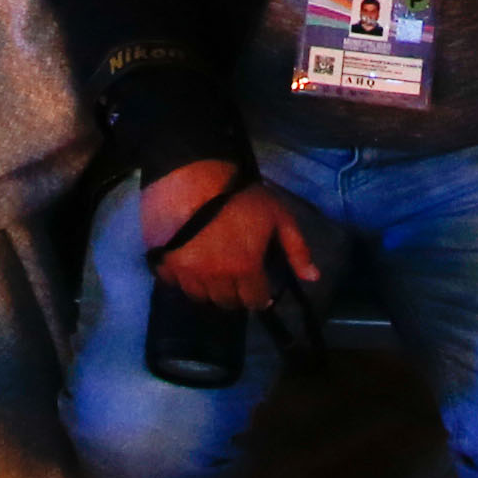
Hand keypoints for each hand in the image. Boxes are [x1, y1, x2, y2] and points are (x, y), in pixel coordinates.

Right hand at [139, 160, 325, 315]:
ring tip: (214, 275)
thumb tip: (314, 277)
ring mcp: (187, 273)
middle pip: (227, 302)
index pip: (255, 301)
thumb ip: (297, 248)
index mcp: (245, 268)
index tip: (260, 288)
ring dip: (210, 290)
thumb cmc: (239, 194)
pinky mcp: (164, 263)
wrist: (191, 175)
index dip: (261, 297)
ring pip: (200, 296)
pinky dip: (183, 279)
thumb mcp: (278, 215)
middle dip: (236, 295)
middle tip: (238, 280)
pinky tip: (189, 265)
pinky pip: (174, 283)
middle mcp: (215, 278)